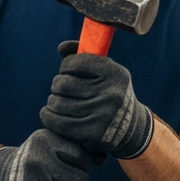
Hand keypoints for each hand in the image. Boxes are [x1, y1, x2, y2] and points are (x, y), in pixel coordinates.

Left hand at [40, 42, 153, 158]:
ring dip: (52, 101)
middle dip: (57, 85)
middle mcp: (110, 94)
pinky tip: (50, 113)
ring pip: (57, 103)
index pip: (75, 62)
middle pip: (62, 83)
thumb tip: (61, 47)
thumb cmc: (112, 94)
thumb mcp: (107, 73)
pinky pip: (57, 122)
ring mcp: (102, 115)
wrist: (131, 129)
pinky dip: (48, 116)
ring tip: (57, 102)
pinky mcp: (91, 133)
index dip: (66, 66)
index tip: (67, 72)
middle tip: (61, 89)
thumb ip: (84, 57)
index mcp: (115, 74)